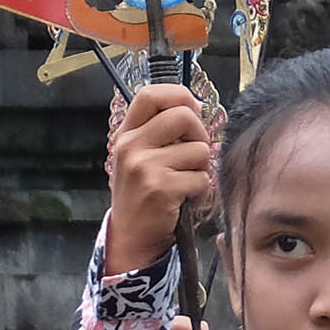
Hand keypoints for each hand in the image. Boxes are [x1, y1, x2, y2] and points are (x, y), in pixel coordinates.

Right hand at [103, 81, 214, 273]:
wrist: (131, 235)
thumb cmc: (143, 193)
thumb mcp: (140, 156)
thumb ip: (160, 131)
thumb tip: (195, 107)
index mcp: (127, 133)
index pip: (151, 94)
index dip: (180, 97)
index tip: (191, 113)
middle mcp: (131, 145)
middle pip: (183, 116)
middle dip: (200, 134)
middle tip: (194, 155)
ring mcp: (144, 167)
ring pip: (199, 150)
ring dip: (201, 169)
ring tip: (185, 182)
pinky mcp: (160, 189)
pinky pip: (201, 178)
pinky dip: (202, 191)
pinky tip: (186, 199)